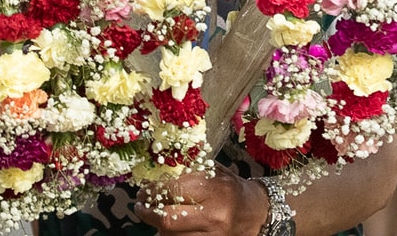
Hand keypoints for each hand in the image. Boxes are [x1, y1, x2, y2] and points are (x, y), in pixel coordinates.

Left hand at [133, 165, 268, 234]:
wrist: (256, 213)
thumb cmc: (232, 188)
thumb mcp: (215, 173)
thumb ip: (190, 171)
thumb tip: (159, 168)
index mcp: (214, 191)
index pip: (174, 191)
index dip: (153, 191)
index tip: (144, 189)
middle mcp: (212, 216)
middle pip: (168, 220)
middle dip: (147, 212)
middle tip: (140, 205)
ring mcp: (211, 235)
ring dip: (157, 225)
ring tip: (152, 214)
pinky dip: (169, 234)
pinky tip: (167, 226)